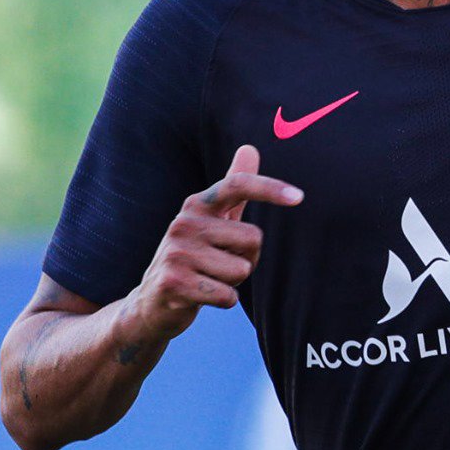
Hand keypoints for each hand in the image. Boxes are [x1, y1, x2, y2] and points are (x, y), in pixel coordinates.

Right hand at [129, 145, 301, 341]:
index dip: (269, 189)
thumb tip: (250, 147)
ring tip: (208, 279)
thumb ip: (232, 187)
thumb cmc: (192, 257)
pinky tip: (200, 296)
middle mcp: (183, 223)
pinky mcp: (174, 283)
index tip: (298, 197)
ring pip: (241, 271)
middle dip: (248, 258)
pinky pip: (228, 296)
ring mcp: (176, 253)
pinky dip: (223, 300)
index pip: (236, 185)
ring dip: (233, 282)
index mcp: (196, 205)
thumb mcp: (210, 220)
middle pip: (253, 239)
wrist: (151, 301)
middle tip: (219, 264)